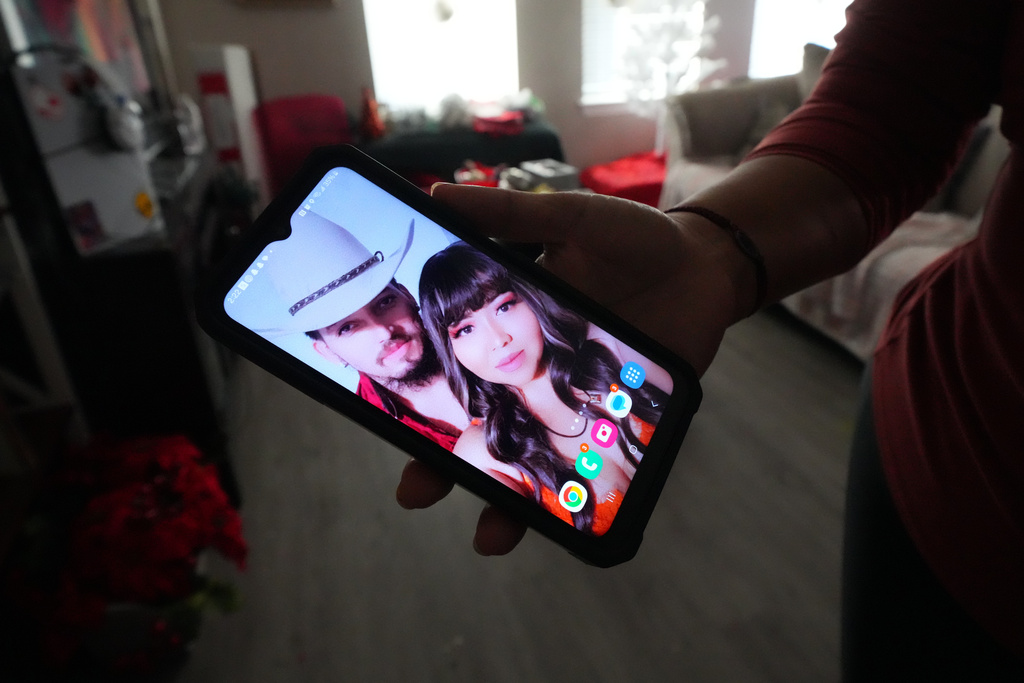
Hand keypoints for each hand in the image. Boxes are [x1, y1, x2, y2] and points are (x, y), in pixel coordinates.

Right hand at [397, 184, 748, 554]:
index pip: (454, 370)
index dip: (420, 397)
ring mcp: (576, 401)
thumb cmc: (636, 239)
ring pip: (531, 461)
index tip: (383, 423)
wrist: (707, 264)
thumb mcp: (572, 219)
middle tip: (415, 493)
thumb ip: (512, 215)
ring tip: (489, 537)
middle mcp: (534, 372)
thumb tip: (437, 193)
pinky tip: (567, 523)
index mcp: (510, 326)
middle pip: (480, 429)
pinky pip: (592, 466)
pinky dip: (579, 499)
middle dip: (443, 467)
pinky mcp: (619, 420)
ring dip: (507, 502)